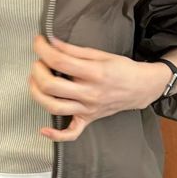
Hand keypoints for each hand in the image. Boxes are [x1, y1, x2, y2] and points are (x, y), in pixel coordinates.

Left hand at [28, 34, 172, 140]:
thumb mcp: (100, 54)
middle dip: (37, 71)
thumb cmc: (121, 70)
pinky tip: (44, 129)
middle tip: (38, 62)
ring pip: (54, 107)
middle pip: (52, 86)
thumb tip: (52, 42)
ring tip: (36, 82)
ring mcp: (88, 109)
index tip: (39, 43)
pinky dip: (56, 135)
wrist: (140, 87)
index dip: (43, 50)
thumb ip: (73, 50)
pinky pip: (71, 133)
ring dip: (37, 94)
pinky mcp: (88, 119)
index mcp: (94, 73)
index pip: (60, 61)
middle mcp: (90, 93)